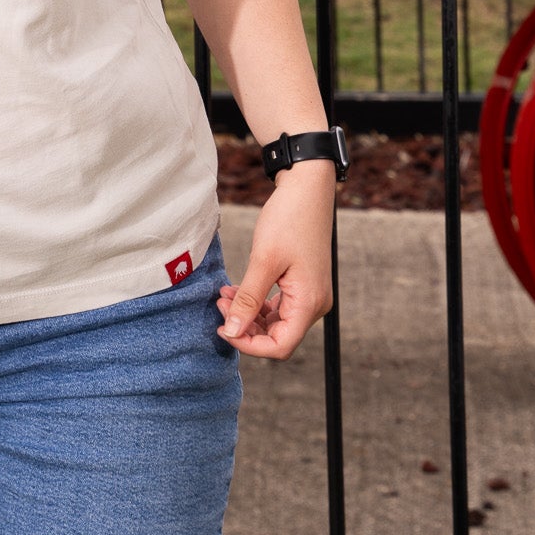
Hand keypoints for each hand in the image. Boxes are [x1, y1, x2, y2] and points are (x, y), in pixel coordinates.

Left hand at [216, 161, 334, 359]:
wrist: (306, 188)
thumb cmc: (289, 219)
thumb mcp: (263, 260)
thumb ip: (248, 299)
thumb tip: (232, 331)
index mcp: (309, 303)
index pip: (280, 346)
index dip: (249, 345)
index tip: (222, 329)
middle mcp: (314, 304)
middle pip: (278, 336)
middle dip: (245, 326)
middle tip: (220, 305)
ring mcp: (309, 294)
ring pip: (276, 322)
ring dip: (248, 314)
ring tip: (224, 295)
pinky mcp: (302, 283)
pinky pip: (278, 305)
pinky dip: (256, 302)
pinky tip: (236, 290)